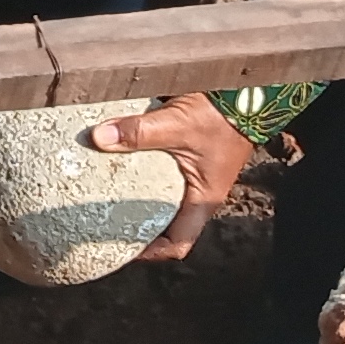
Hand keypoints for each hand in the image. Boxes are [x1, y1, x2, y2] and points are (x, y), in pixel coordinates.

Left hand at [90, 93, 262, 261]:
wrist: (246, 91)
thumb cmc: (222, 115)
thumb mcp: (177, 124)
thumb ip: (139, 131)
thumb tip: (98, 138)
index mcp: (204, 200)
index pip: (178, 244)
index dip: (150, 252)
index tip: (121, 248)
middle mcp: (200, 194)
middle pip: (165, 224)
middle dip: (136, 225)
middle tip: (105, 220)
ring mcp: (196, 176)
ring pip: (161, 198)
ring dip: (136, 197)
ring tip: (104, 194)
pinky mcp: (189, 157)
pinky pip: (160, 173)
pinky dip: (141, 171)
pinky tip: (118, 161)